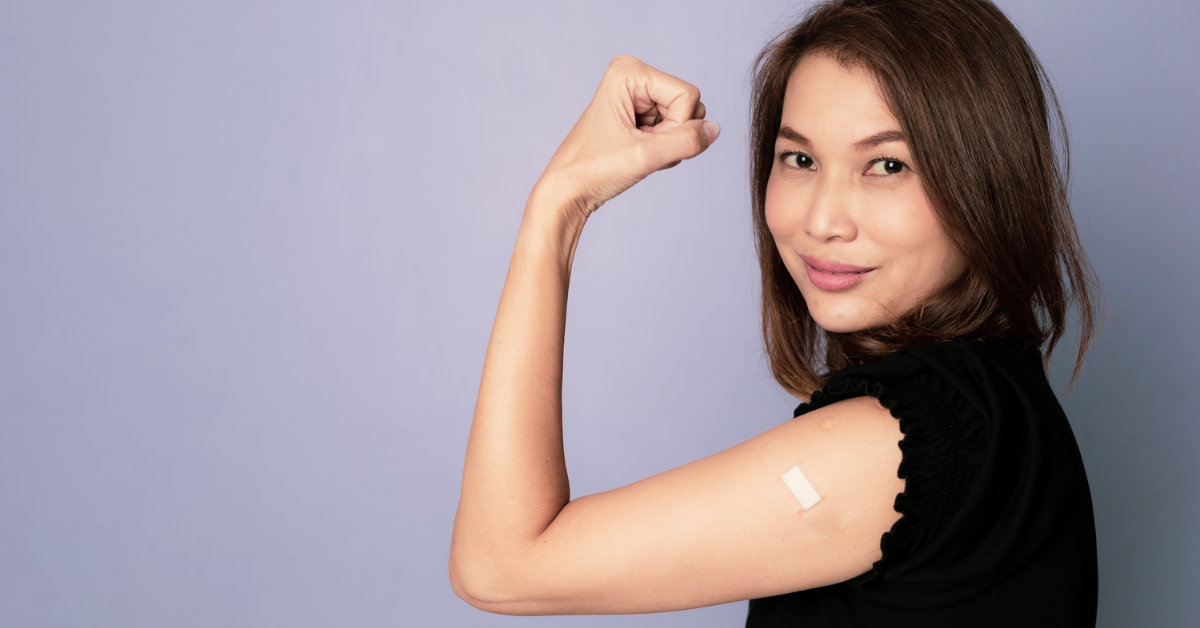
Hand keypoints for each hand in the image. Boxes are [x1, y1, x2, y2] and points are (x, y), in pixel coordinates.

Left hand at [534, 55, 720, 218]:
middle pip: (688, 105)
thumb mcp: (645, 157)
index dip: (675, 127)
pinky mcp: (639, 113)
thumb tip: (715, 130)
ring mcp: (637, 94)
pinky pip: (673, 129)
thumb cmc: (594, 170)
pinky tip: (638, 155)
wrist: (568, 191)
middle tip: (640, 148)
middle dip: (672, 135)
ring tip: (637, 152)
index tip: (642, 142)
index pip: (687, 95)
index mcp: (629, 72)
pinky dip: (663, 149)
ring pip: (684, 120)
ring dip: (668, 144)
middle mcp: (634, 76)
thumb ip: (687, 142)